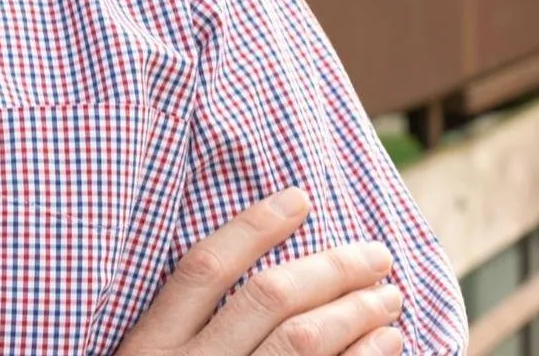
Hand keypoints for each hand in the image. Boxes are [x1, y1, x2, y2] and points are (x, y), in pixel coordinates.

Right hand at [114, 187, 405, 355]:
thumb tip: (273, 280)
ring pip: (303, 342)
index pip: (203, 268)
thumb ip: (192, 332)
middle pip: (269, 298)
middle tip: (377, 256)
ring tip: (389, 299)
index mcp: (149, 350)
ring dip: (358, 312)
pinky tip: (387, 347)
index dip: (254, 226)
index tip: (301, 198)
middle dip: (333, 268)